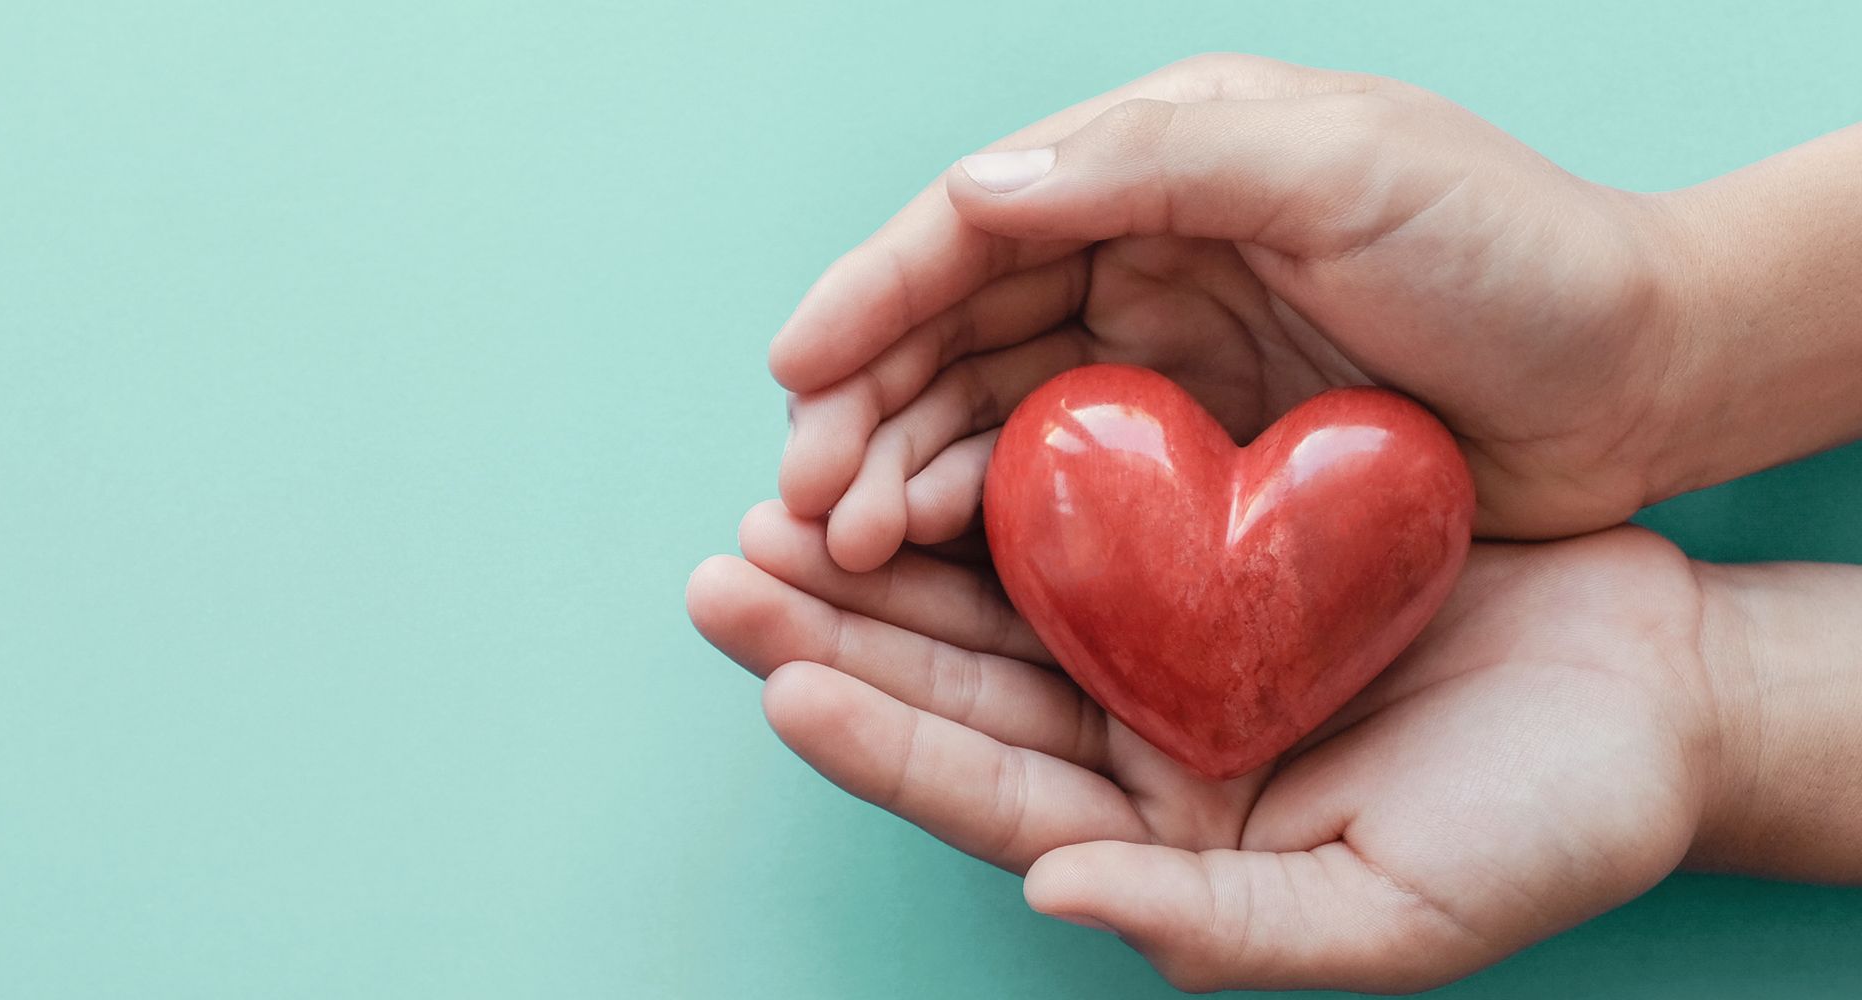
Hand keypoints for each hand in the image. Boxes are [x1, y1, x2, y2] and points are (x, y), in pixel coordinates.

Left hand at [687, 506, 1724, 992]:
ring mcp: (1171, 645)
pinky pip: (1085, 516)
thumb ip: (1220, 925)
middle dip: (835, 632)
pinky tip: (922, 443)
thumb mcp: (1388, 912)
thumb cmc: (1547, 824)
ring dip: (886, 554)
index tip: (781, 678)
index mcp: (1162, 841)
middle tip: (726, 570)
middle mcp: (1141, 746)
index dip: (881, 742)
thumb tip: (1053, 891)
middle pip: (958, 688)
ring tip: (777, 505)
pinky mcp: (1213, 554)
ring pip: (995, 598)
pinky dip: (999, 483)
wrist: (1655, 692)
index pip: (989, 795)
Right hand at [771, 53, 1689, 571]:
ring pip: (989, 414)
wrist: (1643, 378)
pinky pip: (1058, 488)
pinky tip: (934, 562)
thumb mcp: (1345, 169)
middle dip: (865, 408)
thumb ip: (1160, 162)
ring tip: (846, 547)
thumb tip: (972, 191)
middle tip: (803, 502)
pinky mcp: (1192, 461)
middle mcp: (1141, 253)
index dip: (874, 291)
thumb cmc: (1514, 252)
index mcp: (1162, 161)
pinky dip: (986, 522)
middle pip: (957, 328)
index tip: (794, 368)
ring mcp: (1162, 362)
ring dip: (903, 473)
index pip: (978, 222)